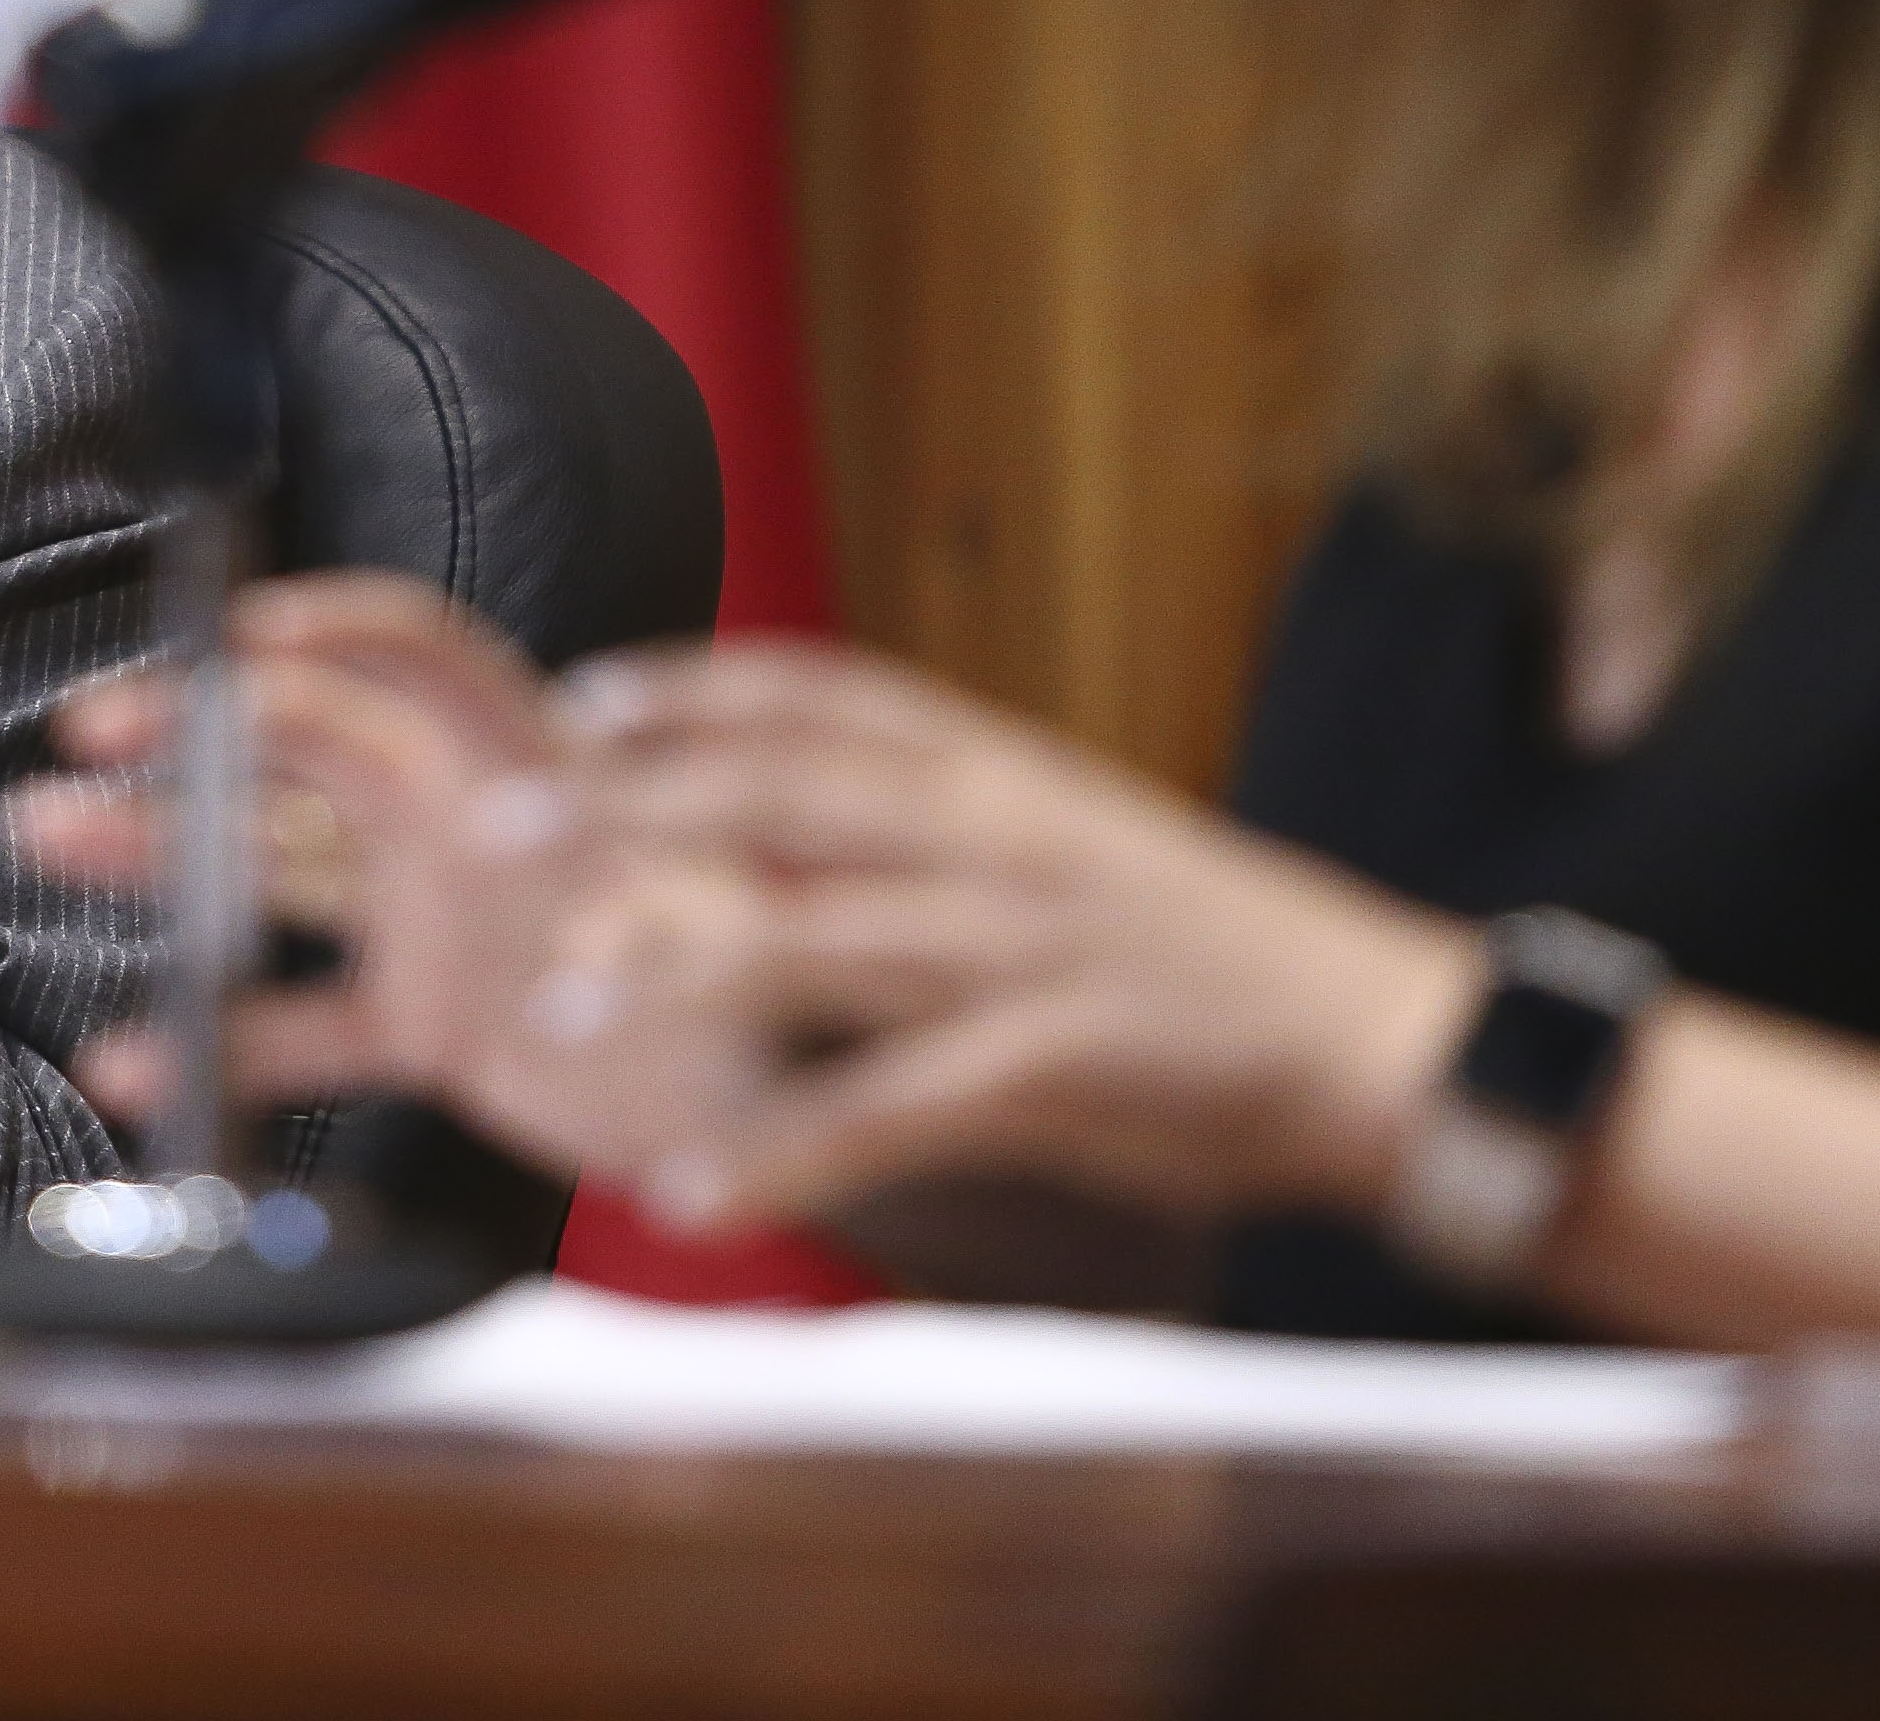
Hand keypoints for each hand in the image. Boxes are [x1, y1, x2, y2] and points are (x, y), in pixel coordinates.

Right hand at [12, 575, 793, 1183]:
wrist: (813, 1118)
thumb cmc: (792, 1009)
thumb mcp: (717, 959)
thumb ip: (628, 930)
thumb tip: (540, 903)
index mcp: (539, 771)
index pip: (421, 658)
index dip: (328, 630)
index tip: (226, 640)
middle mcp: (473, 820)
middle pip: (308, 741)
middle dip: (194, 722)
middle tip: (87, 728)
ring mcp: (443, 914)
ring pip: (276, 861)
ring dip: (163, 846)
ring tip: (44, 834)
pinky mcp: (438, 1017)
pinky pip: (306, 1019)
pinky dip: (222, 1039)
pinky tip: (131, 1061)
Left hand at [552, 641, 1477, 1234]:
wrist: (1390, 1040)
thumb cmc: (1216, 952)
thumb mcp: (1077, 846)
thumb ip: (948, 828)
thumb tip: (810, 821)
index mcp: (1007, 776)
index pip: (827, 697)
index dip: (696, 686)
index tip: (580, 691)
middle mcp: (1001, 839)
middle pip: (780, 793)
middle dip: (626, 802)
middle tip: (490, 820)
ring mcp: (1027, 950)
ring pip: (811, 942)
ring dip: (667, 974)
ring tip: (545, 1009)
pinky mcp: (1059, 1069)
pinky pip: (893, 1108)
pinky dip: (786, 1152)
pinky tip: (695, 1193)